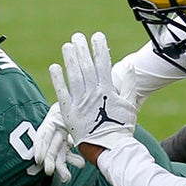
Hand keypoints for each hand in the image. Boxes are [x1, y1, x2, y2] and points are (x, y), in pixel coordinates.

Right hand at [32, 102, 85, 182]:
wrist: (89, 97)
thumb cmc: (81, 96)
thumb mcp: (76, 99)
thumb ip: (77, 102)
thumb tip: (67, 90)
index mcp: (54, 119)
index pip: (44, 135)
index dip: (40, 146)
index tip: (38, 159)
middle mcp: (55, 129)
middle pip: (50, 147)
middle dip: (50, 161)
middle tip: (51, 173)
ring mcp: (61, 136)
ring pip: (59, 154)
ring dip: (62, 166)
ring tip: (66, 178)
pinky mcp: (68, 143)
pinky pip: (68, 154)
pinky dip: (73, 159)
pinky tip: (81, 165)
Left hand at [49, 32, 137, 152]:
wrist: (111, 150)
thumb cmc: (121, 128)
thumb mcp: (130, 105)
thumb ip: (129, 85)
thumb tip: (130, 67)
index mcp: (108, 91)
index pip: (103, 64)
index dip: (100, 48)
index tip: (97, 36)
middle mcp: (94, 94)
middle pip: (86, 67)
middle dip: (82, 49)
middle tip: (77, 36)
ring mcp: (81, 103)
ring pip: (74, 76)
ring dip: (70, 59)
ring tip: (67, 46)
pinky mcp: (69, 113)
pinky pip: (62, 93)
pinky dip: (57, 79)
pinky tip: (54, 66)